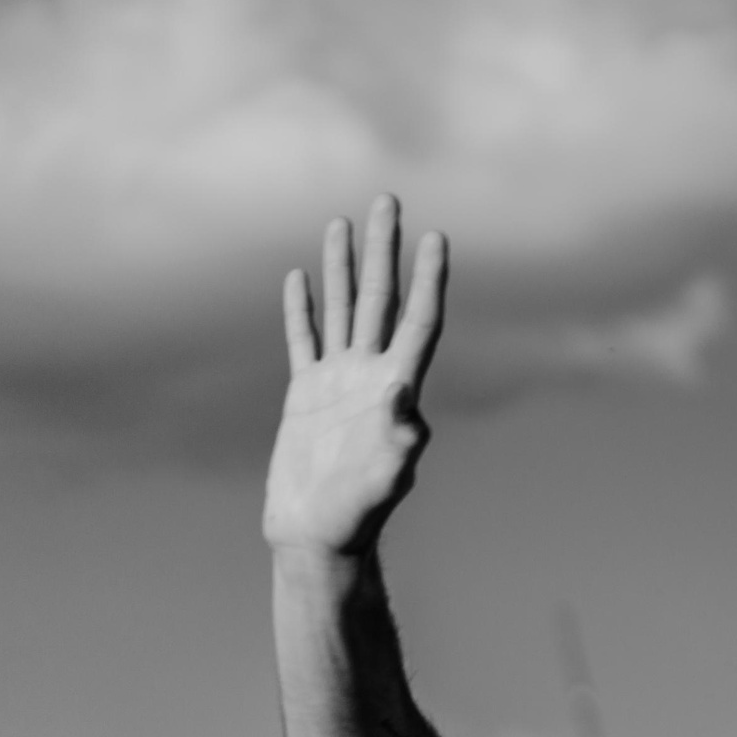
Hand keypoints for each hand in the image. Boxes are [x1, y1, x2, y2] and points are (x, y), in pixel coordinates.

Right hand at [264, 196, 447, 557]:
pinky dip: (302, 309)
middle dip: (385, 249)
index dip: (429, 278)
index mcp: (397, 386)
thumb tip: (403, 398)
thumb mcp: (388, 475)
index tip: (437, 236)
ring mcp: (337, 382)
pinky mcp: (305, 396)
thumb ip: (398, 437)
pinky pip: (303, 341)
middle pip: (381, 298)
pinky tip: (300, 277)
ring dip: (343, 266)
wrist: (320, 537)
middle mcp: (371, 374)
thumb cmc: (361, 513)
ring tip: (342, 220)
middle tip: (389, 199)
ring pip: (341, 309)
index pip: (419, 319)